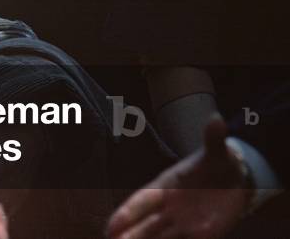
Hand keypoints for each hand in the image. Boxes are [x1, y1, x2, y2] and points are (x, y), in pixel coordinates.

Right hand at [106, 115, 251, 238]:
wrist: (234, 180)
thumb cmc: (218, 163)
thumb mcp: (218, 152)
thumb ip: (213, 139)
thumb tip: (216, 120)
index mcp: (166, 185)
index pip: (142, 200)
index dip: (126, 214)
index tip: (111, 228)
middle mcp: (168, 206)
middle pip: (144, 224)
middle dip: (130, 235)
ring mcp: (182, 222)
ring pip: (158, 237)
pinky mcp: (198, 234)